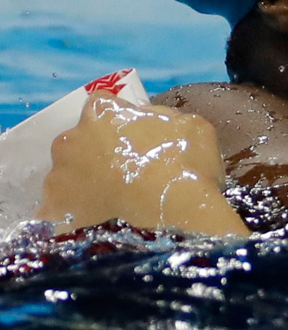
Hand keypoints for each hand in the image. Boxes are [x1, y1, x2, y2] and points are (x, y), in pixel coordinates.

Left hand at [35, 92, 247, 235]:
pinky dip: (76, 216)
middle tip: (124, 172)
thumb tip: (152, 122)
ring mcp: (56, 179)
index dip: (117, 119)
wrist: (173, 220)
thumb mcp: (192, 126)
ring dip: (86, 185)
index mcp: (101, 113)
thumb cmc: (185, 167)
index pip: (101, 104)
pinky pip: (61, 212)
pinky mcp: (52, 214)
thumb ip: (164, 117)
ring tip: (115, 204)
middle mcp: (70, 141)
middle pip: (78, 141)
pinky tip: (99, 224)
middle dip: (96, 153)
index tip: (132, 135)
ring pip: (68, 177)